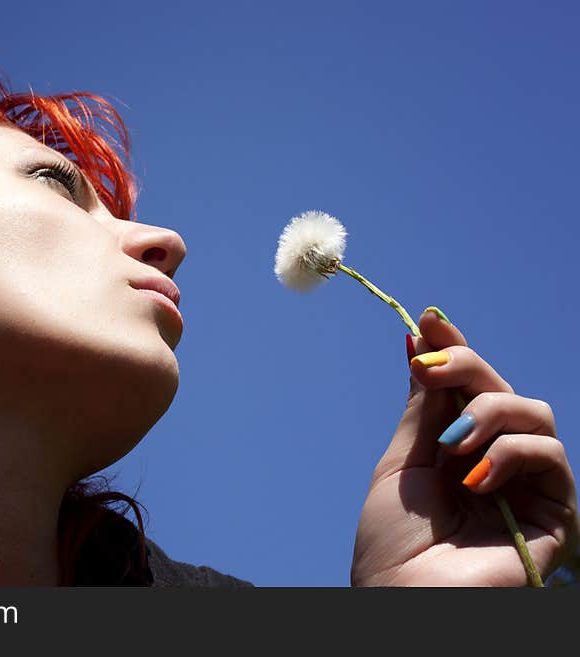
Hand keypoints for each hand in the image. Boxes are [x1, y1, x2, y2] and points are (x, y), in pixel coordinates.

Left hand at [351, 309, 578, 585]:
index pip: (470, 389)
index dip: (456, 351)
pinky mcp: (558, 515)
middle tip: (428, 368)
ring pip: (534, 413)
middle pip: (503, 390)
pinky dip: (509, 453)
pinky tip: (473, 478)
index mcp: (461, 452)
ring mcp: (529, 489)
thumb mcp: (403, 462)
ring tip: (450, 447)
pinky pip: (550, 456)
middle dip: (466, 367)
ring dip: (486, 414)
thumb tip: (419, 340)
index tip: (430, 320)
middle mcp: (498, 464)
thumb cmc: (394, 544)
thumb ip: (424, 407)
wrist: (402, 602)